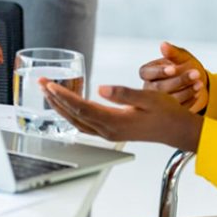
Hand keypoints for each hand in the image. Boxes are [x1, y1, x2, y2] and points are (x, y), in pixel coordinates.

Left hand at [40, 79, 203, 151]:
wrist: (175, 130)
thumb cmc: (164, 112)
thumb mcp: (147, 98)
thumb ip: (124, 94)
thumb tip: (101, 89)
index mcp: (114, 122)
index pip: (81, 108)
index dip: (64, 96)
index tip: (50, 85)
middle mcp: (107, 130)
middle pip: (74, 116)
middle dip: (55, 99)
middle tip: (41, 83)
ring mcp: (108, 132)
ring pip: (76, 121)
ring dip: (60, 106)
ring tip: (48, 91)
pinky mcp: (110, 130)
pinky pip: (84, 123)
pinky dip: (71, 112)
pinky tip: (67, 104)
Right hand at [139, 42, 208, 113]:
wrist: (197, 80)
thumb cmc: (185, 65)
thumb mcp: (181, 57)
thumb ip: (173, 53)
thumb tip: (163, 45)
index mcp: (148, 72)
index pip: (146, 73)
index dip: (159, 72)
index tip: (174, 69)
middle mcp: (149, 88)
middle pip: (159, 88)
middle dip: (179, 81)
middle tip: (196, 74)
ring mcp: (158, 102)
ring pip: (169, 100)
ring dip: (186, 91)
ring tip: (199, 84)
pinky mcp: (169, 112)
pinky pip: (178, 108)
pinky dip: (189, 100)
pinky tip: (198, 93)